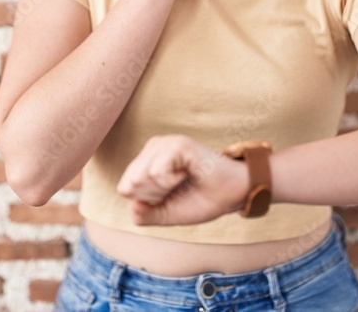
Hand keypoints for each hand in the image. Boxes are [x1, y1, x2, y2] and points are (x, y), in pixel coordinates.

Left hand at [116, 134, 248, 225]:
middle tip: (178, 188)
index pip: (124, 188)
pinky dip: (172, 182)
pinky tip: (188, 174)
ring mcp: (165, 143)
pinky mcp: (177, 143)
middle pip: (129, 184)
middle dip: (153, 196)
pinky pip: (156, 172)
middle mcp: (153, 147)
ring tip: (183, 180)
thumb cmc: (201, 200)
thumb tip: (133, 204)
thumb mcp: (166, 213)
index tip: (170, 195)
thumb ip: (143, 214)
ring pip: (140, 178)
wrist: (232, 195)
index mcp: (147, 161)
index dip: (147, 201)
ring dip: (163, 189)